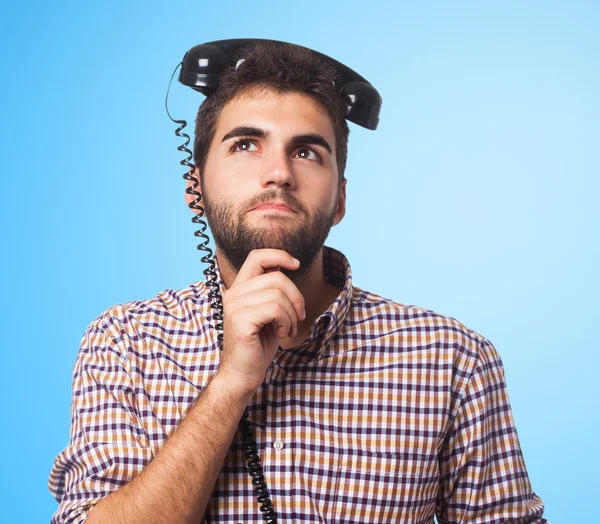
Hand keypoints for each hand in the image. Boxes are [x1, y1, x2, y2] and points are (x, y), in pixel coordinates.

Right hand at [217, 249, 305, 397]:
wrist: (242, 375)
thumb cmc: (258, 346)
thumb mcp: (269, 313)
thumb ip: (273, 292)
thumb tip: (286, 268)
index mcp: (239, 289)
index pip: (257, 256)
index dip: (279, 255)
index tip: (296, 264)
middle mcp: (233, 294)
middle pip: (276, 277)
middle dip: (296, 297)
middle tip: (298, 317)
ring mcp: (234, 306)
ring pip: (278, 294)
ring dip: (292, 314)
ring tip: (288, 329)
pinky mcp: (240, 320)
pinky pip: (275, 309)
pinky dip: (286, 322)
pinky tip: (282, 334)